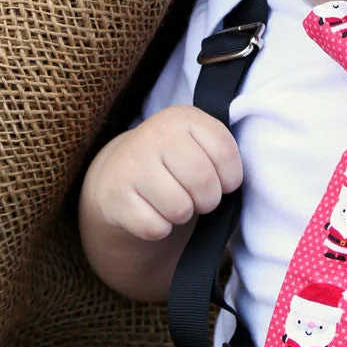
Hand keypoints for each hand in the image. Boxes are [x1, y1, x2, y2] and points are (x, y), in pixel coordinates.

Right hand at [84, 105, 242, 241]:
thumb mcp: (199, 145)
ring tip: (174, 201)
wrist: (117, 175)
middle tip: (199, 197)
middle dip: (208, 200)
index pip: (225, 153)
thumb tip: (233, 184)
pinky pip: (156, 228)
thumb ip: (222, 153)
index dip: (231, 177)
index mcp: (182, 118)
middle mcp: (154, 135)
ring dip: (184, 214)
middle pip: (203, 182)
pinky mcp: (113, 196)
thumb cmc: (174, 163)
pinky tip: (151, 211)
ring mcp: (130, 164)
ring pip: (180, 208)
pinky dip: (160, 228)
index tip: (223, 181)